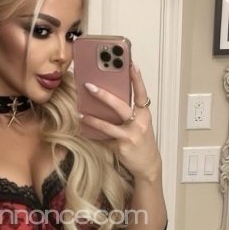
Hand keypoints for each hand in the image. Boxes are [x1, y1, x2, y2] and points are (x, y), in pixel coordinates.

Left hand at [80, 64, 160, 180]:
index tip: (131, 64)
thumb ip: (129, 113)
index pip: (141, 94)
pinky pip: (104, 139)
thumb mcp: (140, 125)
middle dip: (104, 96)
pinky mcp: (122, 147)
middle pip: (120, 106)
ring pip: (109, 125)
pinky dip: (94, 135)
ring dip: (93, 119)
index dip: (137, 79)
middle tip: (89, 86)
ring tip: (81, 114)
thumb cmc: (142, 141)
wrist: (148, 165)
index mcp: (144, 115)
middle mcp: (139, 124)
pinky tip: (84, 132)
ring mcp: (130, 136)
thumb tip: (108, 100)